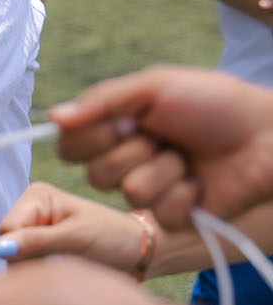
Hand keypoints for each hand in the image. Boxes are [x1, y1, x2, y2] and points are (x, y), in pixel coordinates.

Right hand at [0, 182, 150, 272]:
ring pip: (14, 258)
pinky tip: (62, 270)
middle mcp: (29, 209)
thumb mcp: (76, 239)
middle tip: (63, 263)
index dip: (22, 251)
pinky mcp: (39, 245)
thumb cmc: (113, 238)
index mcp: (36, 196)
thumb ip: (36, 242)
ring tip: (66, 266)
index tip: (54, 258)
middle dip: (31, 261)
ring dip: (37, 269)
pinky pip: (25, 265)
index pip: (6, 230)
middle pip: (7, 245)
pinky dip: (41, 273)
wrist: (138, 251)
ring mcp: (33, 228)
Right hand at [51, 65, 272, 226]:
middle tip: (163, 137)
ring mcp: (150, 189)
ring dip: (164, 171)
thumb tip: (54, 118)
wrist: (270, 135)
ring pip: (128, 193)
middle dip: (133, 152)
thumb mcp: (156, 87)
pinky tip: (202, 182)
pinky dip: (184, 194)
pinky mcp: (174, 217)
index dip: (92, 138)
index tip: (125, 121)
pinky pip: (159, 213)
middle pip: (94, 174)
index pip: (70, 144)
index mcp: (117, 127)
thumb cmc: (217, 104)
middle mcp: (128, 159)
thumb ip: (102, 101)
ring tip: (189, 158)